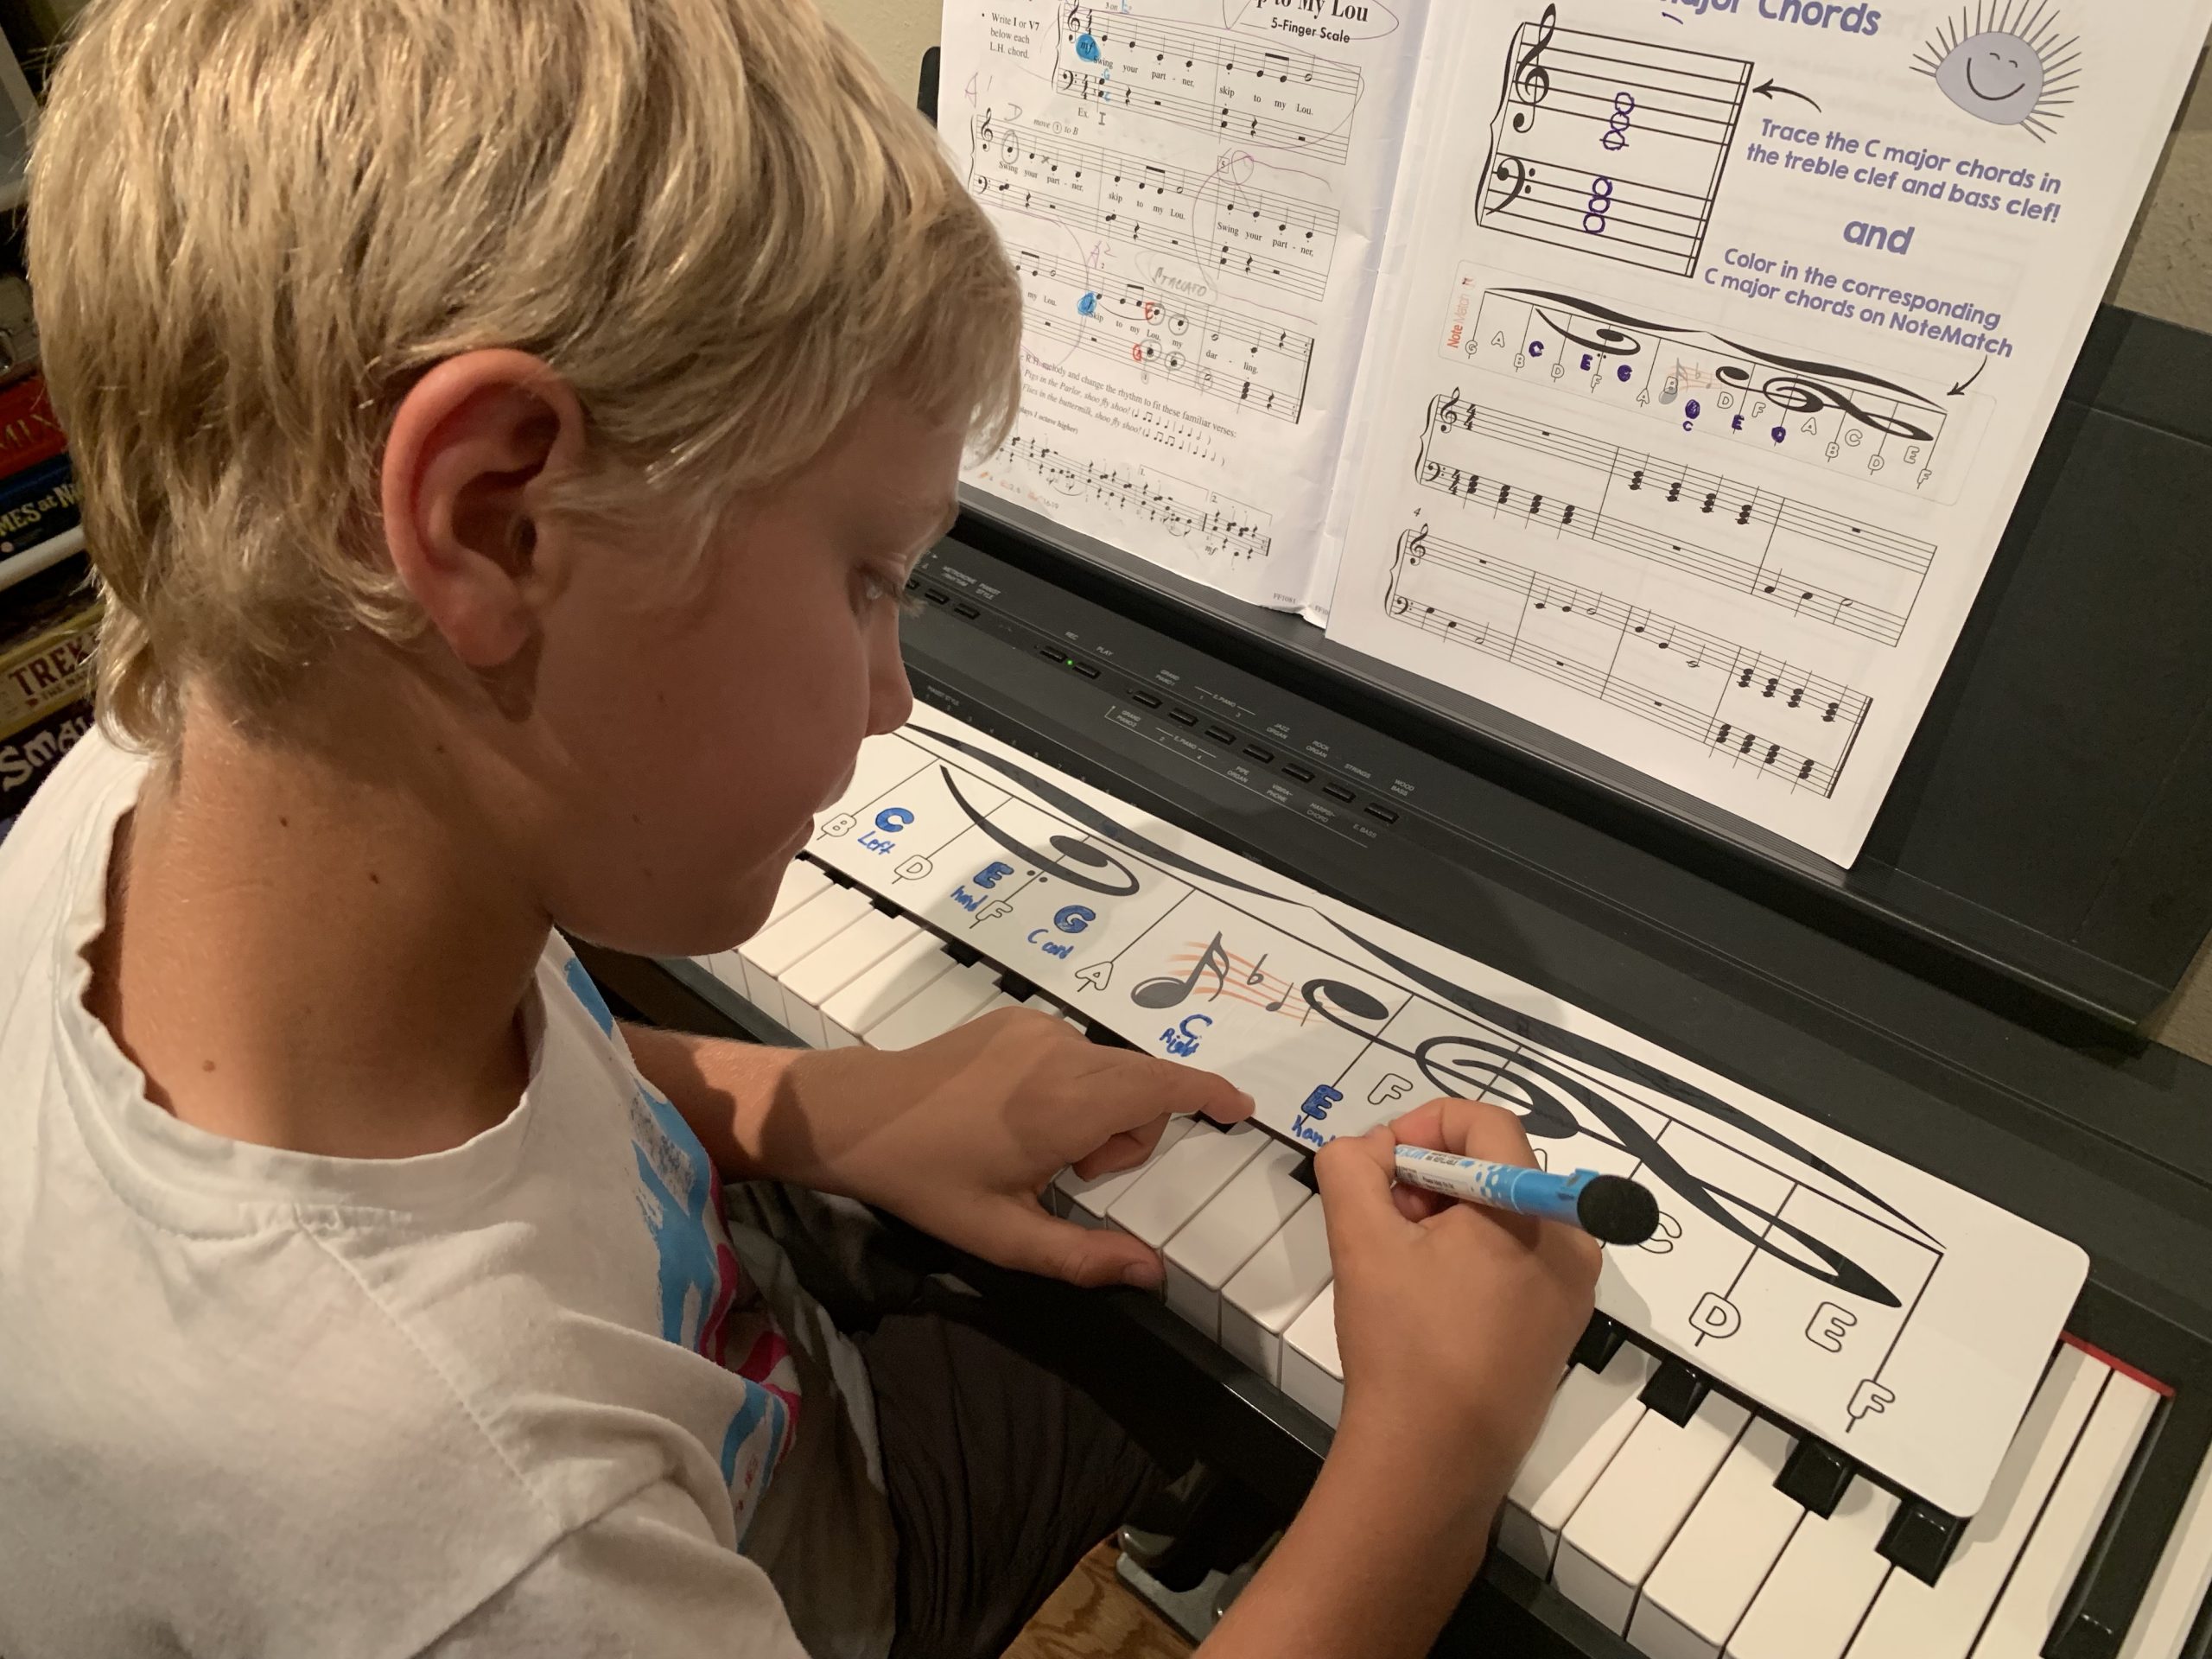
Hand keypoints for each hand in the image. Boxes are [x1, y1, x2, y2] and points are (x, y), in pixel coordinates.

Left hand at [761, 1007, 1250, 1288]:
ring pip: (1110, 1070)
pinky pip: (1075, 1053)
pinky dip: (1073, 1085)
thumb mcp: (1005, 1235)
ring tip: (1040, 1149)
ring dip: (1100, 1110)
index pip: (1165, 1088)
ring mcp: (1039, 1029)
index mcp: (1069, 1105)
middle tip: (1075, 1173)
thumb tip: (1152, 1274)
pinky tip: (1018, 1116)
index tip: (1239, 1111)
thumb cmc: (931, 1180)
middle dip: (1133, 1131)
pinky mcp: (1018, 1019)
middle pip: (1144, 1083)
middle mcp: (1064, 1054)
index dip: (1209, 1095)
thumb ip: (1083, 1257)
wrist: (860, 1115)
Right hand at [1315, 1098, 1599, 1512]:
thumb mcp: (1360, 1239)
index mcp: (1532, 1211)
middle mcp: (1570, 1243)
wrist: (1434, 1460)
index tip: (1381, 1165)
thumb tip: (1368, 1149)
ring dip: (1445, 1217)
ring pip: (1504, 1215)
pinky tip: (1428, 1298)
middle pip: (1496, 1167)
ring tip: (1399, 1263)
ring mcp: (1572, 1292)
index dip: (1424, 1125)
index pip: (1486, 1121)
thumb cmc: (1403, 1344)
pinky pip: (1517, 1261)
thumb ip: (1351, 1167)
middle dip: (1429, 1176)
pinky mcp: (1559, 1329)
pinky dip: (1471, 1257)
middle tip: (1381, 1217)